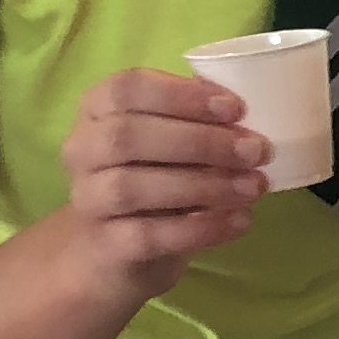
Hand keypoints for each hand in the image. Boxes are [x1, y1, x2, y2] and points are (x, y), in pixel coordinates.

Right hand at [56, 68, 266, 291]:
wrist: (116, 250)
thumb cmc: (153, 178)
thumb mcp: (171, 142)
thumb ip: (196, 121)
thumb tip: (242, 112)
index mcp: (97, 109)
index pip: (127, 88)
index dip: (181, 95)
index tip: (236, 108)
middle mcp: (82, 150)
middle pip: (128, 136)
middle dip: (199, 141)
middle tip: (255, 150)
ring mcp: (87, 198)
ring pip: (134, 186)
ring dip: (203, 185)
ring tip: (254, 187)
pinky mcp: (105, 244)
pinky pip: (149, 235)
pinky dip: (200, 228)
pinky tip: (240, 221)